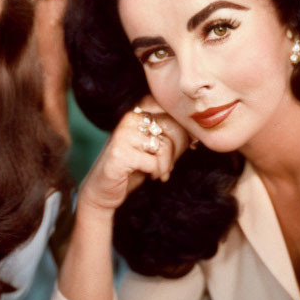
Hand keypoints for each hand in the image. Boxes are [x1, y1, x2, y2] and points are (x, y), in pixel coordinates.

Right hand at [78, 96, 188, 214]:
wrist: (103, 190)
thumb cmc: (131, 168)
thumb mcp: (152, 146)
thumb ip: (168, 134)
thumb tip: (196, 132)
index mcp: (138, 111)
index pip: (170, 110)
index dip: (182, 130)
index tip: (184, 146)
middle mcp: (129, 118)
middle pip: (171, 126)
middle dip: (177, 150)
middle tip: (168, 164)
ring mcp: (123, 134)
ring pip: (164, 145)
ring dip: (166, 164)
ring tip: (157, 172)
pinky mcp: (120, 153)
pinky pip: (154, 161)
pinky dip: (155, 172)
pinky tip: (148, 175)